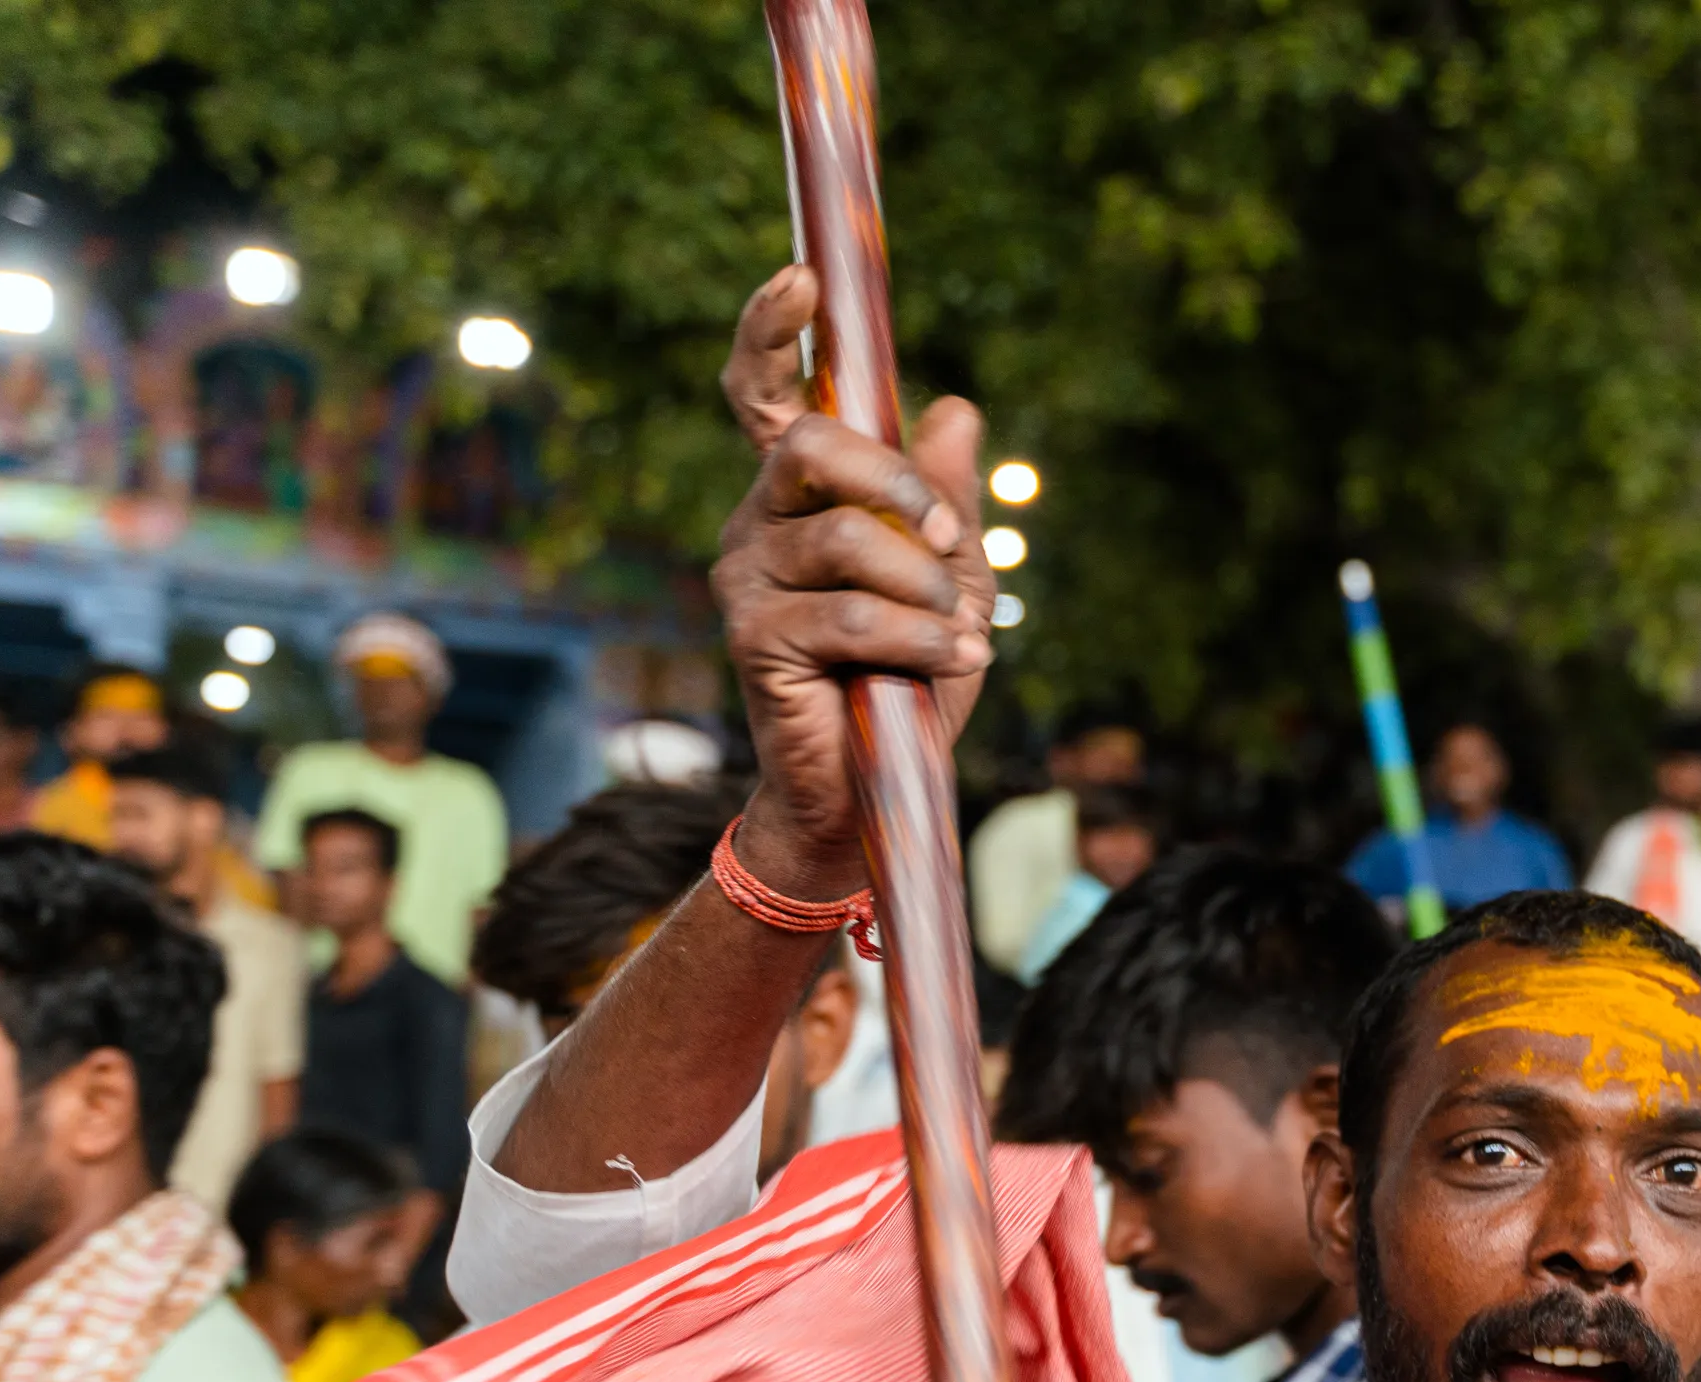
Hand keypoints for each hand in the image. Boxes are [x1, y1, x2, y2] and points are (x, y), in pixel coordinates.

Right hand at [710, 266, 996, 896]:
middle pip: (812, 448)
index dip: (770, 332)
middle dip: (896, 487)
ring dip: (925, 592)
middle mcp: (759, 521)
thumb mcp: (949, 577)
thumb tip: (954, 406)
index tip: (800, 279)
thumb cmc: (910, 674)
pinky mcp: (752, 639)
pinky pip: (851, 616)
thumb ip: (944, 499)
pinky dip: (918, 641)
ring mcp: (745, 578)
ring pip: (848, 542)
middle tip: (947, 539)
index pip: (766, 394)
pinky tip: (949, 665)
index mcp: (801, 494)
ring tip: (956, 638)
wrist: (877, 782)